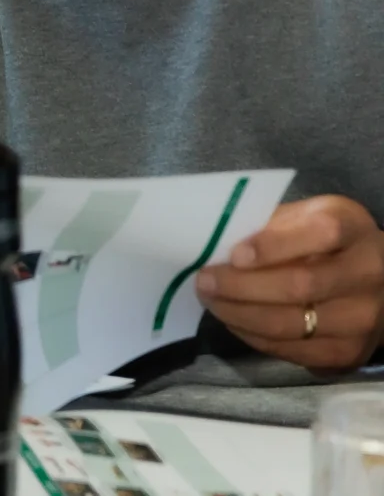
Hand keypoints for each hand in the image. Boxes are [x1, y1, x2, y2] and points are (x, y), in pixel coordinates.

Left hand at [196, 196, 383, 369]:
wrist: (375, 285)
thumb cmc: (325, 242)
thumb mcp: (305, 217)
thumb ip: (270, 225)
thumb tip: (218, 245)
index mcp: (353, 229)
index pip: (320, 234)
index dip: (273, 246)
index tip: (234, 255)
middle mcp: (367, 276)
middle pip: (301, 286)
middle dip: (242, 286)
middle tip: (204, 282)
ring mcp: (363, 320)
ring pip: (292, 324)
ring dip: (240, 315)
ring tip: (211, 302)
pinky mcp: (350, 354)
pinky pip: (294, 351)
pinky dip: (255, 337)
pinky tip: (234, 321)